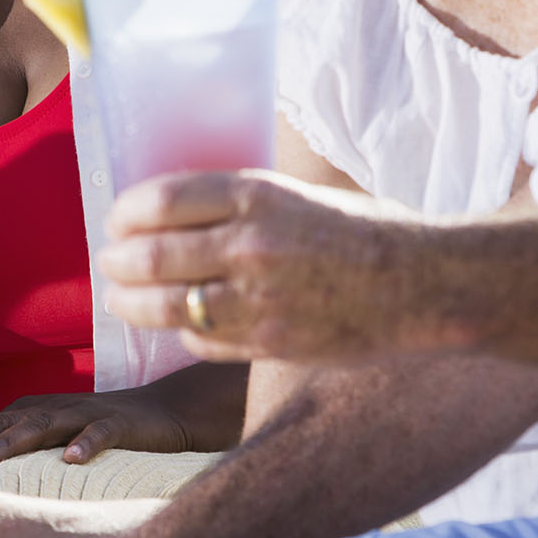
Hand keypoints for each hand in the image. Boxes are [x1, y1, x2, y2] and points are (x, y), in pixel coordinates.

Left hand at [0, 377, 224, 468]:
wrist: (163, 414)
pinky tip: (71, 461)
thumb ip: (24, 460)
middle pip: (5, 423)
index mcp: (32, 413)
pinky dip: (84, 443)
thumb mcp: (56, 446)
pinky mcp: (117, 423)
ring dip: (12, 440)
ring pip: (42, 424)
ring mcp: (83, 414)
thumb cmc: (99, 435)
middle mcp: (52, 408)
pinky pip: (98, 432)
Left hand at [98, 170, 460, 361]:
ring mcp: (258, 299)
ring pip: (166, 306)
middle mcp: (250, 245)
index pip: (163, 199)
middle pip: (152, 255)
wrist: (427, 285)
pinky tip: (179, 327)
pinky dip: (183, 334)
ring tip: (120, 299)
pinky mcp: (270, 342)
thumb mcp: (304, 196)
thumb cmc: (370, 231)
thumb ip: (249, 204)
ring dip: (132, 303)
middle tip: (110, 261)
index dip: (127, 212)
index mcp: (258, 195)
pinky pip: (203, 341)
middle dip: (119, 261)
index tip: (117, 218)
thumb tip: (187, 211)